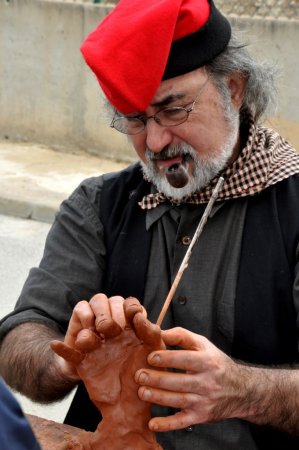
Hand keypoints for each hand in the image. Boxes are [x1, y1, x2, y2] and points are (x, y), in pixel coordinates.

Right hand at [51, 294, 163, 448]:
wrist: (130, 406)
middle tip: (111, 329)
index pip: (124, 304)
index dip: (126, 307)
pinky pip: (70, 353)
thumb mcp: (155, 352)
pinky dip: (62, 349)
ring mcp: (96, 346)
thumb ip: (151, 331)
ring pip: (85, 330)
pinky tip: (56, 344)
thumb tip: (137, 314)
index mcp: (130, 327)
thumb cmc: (147, 375)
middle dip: (105, 316)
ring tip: (90, 340)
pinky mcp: (84, 362)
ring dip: (87, 333)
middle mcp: (112, 332)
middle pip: (102, 310)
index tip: (131, 316)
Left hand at [135, 327, 243, 431]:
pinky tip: (152, 424)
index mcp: (208, 362)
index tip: (150, 357)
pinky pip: (183, 422)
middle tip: (139, 375)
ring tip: (141, 392)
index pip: (187, 359)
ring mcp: (204, 401)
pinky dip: (167, 424)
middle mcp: (207, 382)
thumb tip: (161, 332)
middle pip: (180, 381)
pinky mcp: (200, 416)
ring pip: (179, 400)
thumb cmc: (216, 363)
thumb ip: (182, 336)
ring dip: (159, 397)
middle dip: (158, 379)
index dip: (168, 358)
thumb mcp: (204, 345)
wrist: (241, 390)